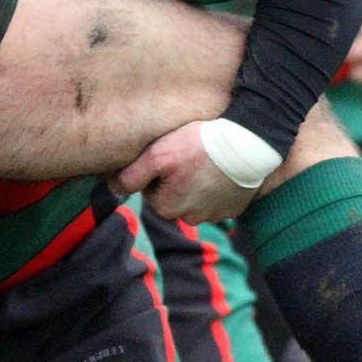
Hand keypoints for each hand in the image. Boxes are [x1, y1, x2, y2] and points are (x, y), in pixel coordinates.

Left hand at [112, 121, 254, 224]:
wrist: (249, 142)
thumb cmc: (199, 146)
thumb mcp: (157, 155)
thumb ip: (130, 175)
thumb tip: (112, 188)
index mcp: (166, 208)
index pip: (150, 188)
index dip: (156, 168)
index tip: (169, 152)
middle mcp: (189, 219)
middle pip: (172, 194)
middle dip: (176, 176)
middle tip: (188, 152)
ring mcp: (214, 216)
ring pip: (195, 197)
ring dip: (196, 180)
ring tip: (206, 158)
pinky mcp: (234, 208)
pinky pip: (217, 197)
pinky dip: (216, 183)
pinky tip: (221, 167)